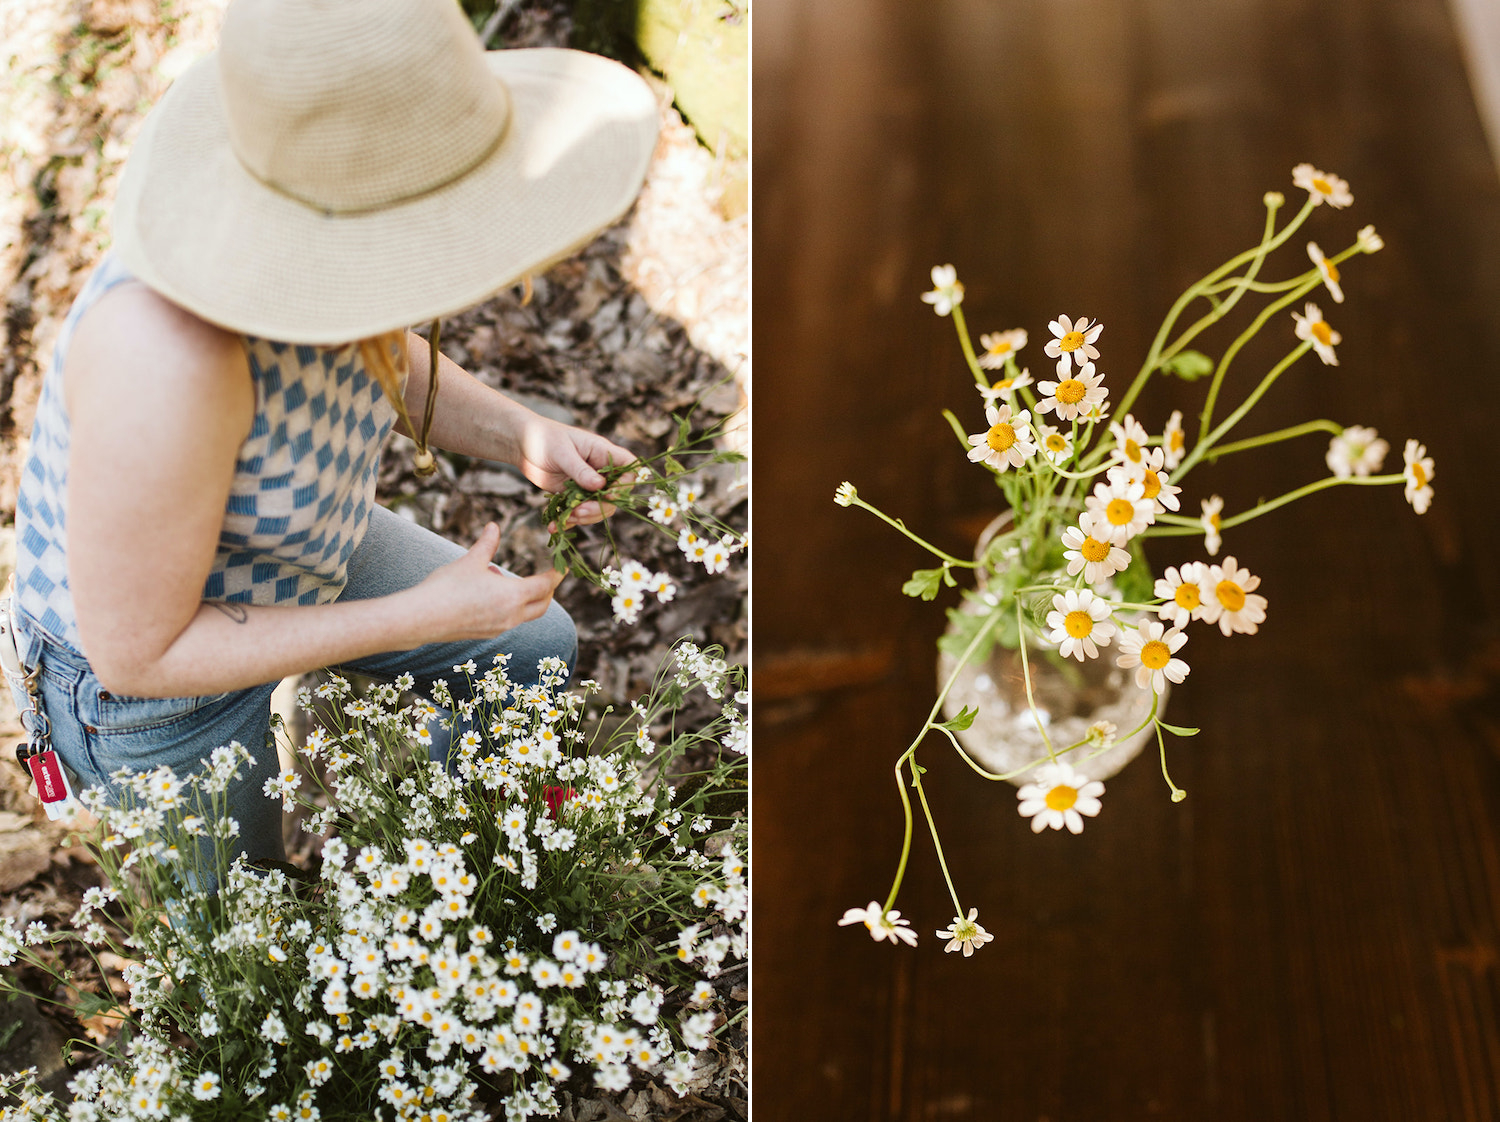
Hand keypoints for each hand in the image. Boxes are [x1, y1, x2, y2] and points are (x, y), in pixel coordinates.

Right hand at [408, 523, 562, 642]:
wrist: (421, 618)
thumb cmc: (446, 587)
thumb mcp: (470, 560)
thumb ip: (487, 544)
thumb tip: (494, 526)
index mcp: (513, 596)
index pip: (546, 586)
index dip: (556, 574)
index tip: (563, 566)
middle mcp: (511, 616)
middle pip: (542, 605)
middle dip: (548, 591)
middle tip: (546, 577)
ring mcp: (499, 628)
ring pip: (525, 615)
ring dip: (526, 599)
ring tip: (506, 580)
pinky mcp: (486, 634)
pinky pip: (509, 621)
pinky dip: (511, 608)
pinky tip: (491, 595)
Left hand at [515, 415, 634, 527]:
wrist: (522, 444)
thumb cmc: (544, 437)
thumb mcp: (562, 452)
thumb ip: (580, 470)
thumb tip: (600, 486)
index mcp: (603, 453)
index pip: (628, 469)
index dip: (624, 485)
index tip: (609, 495)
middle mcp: (599, 471)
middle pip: (614, 496)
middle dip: (599, 507)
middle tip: (580, 512)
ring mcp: (587, 485)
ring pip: (597, 508)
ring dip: (584, 517)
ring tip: (566, 518)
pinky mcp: (572, 496)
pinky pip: (577, 512)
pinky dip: (567, 521)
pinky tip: (553, 527)